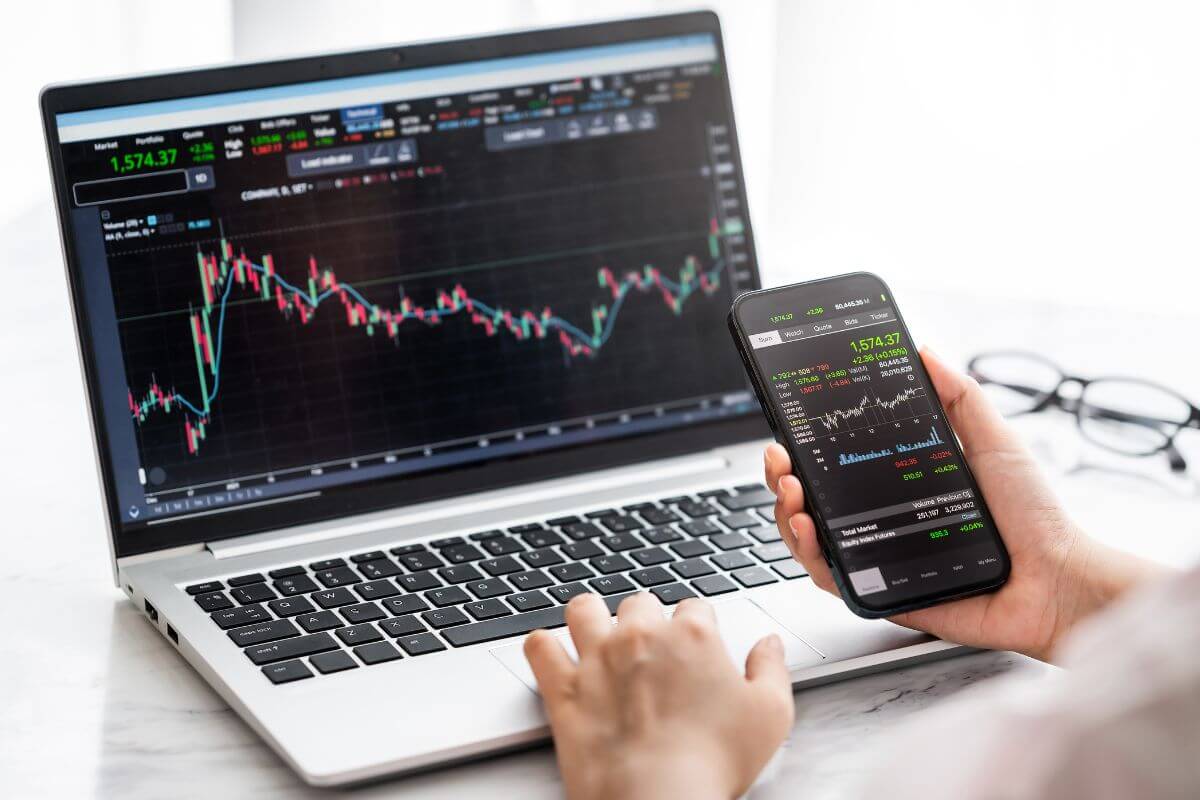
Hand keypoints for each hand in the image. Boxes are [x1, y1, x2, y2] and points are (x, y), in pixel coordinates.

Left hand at [525, 593, 793, 799]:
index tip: (698, 648)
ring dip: (592, 617)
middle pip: (640, 603)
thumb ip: (772, 670)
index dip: (698, 627)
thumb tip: (769, 644)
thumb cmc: (712, 762)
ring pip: (585, 608)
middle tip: (651, 650)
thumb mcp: (770, 716)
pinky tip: (552, 653)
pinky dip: (543, 646)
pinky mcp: (563, 687)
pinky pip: (539, 646)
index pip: (695, 607)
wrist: (656, 799)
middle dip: (646, 621)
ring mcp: (596, 657)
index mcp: (693, 635)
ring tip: (598, 635)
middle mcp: (640, 635)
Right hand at [765, 346, 1162, 661]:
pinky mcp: (883, 594)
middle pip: (814, 500)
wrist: (1058, 581)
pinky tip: (808, 530)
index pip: (839, 464)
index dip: (807, 447)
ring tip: (791, 493)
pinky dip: (810, 557)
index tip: (791, 427)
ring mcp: (880, 557)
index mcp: (902, 484)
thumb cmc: (1036, 518)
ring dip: (787, 513)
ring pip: (811, 539)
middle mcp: (884, 520)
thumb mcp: (995, 441)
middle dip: (784, 477)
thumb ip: (961, 396)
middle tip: (781, 459)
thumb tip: (926, 351)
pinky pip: (832, 580)